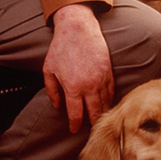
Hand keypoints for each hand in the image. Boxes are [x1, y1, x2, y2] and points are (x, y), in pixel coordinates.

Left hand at [42, 3, 112, 132]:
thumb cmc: (61, 48)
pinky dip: (109, 101)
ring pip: (105, 104)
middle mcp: (89, 86)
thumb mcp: (49, 69)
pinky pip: (111, 92)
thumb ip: (52, 90)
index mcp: (73, 87)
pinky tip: (106, 105)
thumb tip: (57, 106)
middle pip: (95, 113)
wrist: (78, 28)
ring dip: (102, 114)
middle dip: (92, 124)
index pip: (76, 114)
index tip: (74, 130)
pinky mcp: (109, 72)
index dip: (75, 125)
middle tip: (90, 131)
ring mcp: (101, 79)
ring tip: (99, 121)